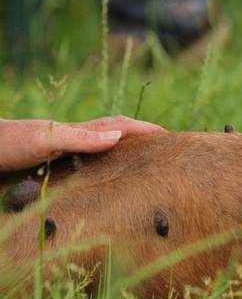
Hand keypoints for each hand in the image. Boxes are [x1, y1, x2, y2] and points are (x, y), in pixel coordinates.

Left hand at [0, 116, 165, 171]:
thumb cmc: (9, 143)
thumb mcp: (45, 139)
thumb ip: (80, 138)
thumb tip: (119, 138)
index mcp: (77, 131)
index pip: (119, 127)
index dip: (144, 129)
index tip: (168, 135)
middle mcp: (72, 138)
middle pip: (114, 132)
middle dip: (139, 135)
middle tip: (161, 144)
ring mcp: (61, 148)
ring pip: (100, 145)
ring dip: (122, 146)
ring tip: (140, 157)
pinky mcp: (49, 160)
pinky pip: (85, 159)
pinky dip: (101, 161)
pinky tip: (100, 172)